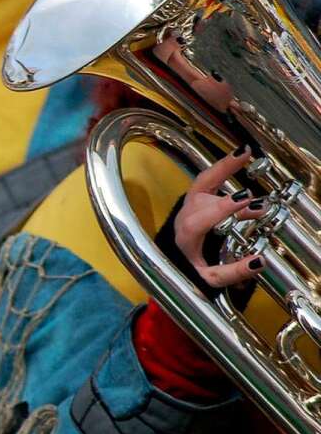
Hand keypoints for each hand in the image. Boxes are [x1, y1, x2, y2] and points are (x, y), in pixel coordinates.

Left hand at [174, 146, 266, 288]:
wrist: (174, 263)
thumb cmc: (189, 271)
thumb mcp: (208, 280)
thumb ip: (231, 273)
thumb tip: (259, 261)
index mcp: (185, 237)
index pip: (199, 220)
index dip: (221, 208)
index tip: (245, 200)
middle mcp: (185, 217)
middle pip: (200, 197)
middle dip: (222, 187)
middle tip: (247, 183)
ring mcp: (189, 207)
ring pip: (202, 182)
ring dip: (223, 167)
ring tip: (244, 153)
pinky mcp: (196, 200)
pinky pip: (207, 180)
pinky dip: (222, 168)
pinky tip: (241, 156)